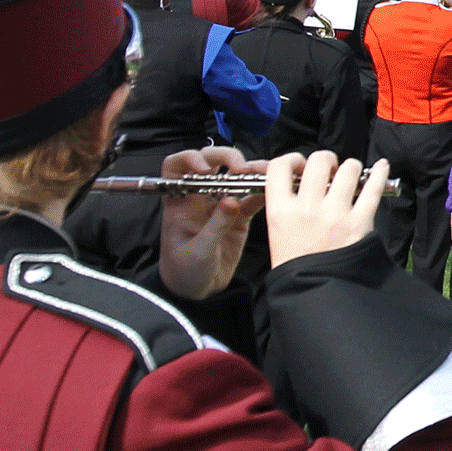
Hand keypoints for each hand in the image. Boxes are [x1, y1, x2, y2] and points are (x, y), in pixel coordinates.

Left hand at [157, 146, 266, 299]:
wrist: (196, 293)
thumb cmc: (184, 272)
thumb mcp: (198, 250)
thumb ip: (215, 225)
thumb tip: (232, 200)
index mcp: (181, 201)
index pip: (177, 167)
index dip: (189, 159)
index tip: (205, 167)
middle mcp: (200, 197)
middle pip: (211, 162)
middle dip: (227, 157)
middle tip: (241, 167)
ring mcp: (221, 205)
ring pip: (236, 176)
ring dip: (251, 171)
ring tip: (266, 172)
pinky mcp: (239, 217)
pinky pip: (252, 198)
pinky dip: (263, 191)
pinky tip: (274, 189)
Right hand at [265, 150, 391, 266]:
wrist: (313, 294)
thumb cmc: (295, 266)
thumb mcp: (276, 234)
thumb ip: (285, 207)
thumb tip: (301, 182)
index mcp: (280, 211)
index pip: (280, 167)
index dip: (292, 159)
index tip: (299, 165)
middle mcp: (307, 207)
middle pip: (319, 161)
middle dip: (326, 160)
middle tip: (329, 170)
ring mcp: (335, 213)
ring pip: (347, 169)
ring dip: (350, 168)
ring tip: (349, 175)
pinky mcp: (359, 222)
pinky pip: (373, 188)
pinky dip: (380, 173)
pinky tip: (381, 166)